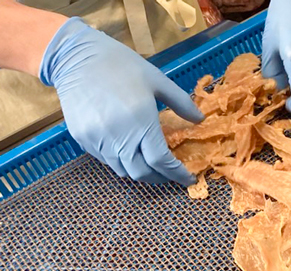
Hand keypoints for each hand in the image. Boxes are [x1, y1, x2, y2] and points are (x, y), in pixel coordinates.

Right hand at [39, 18, 202, 185]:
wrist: (76, 57)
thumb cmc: (121, 65)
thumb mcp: (157, 80)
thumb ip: (181, 103)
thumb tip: (200, 120)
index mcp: (141, 122)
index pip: (161, 161)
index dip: (177, 174)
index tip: (188, 179)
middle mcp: (119, 136)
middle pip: (141, 173)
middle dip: (159, 178)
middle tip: (170, 175)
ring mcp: (98, 140)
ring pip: (122, 169)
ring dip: (139, 170)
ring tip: (149, 164)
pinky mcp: (83, 139)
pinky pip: (105, 160)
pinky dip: (120, 161)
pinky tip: (127, 150)